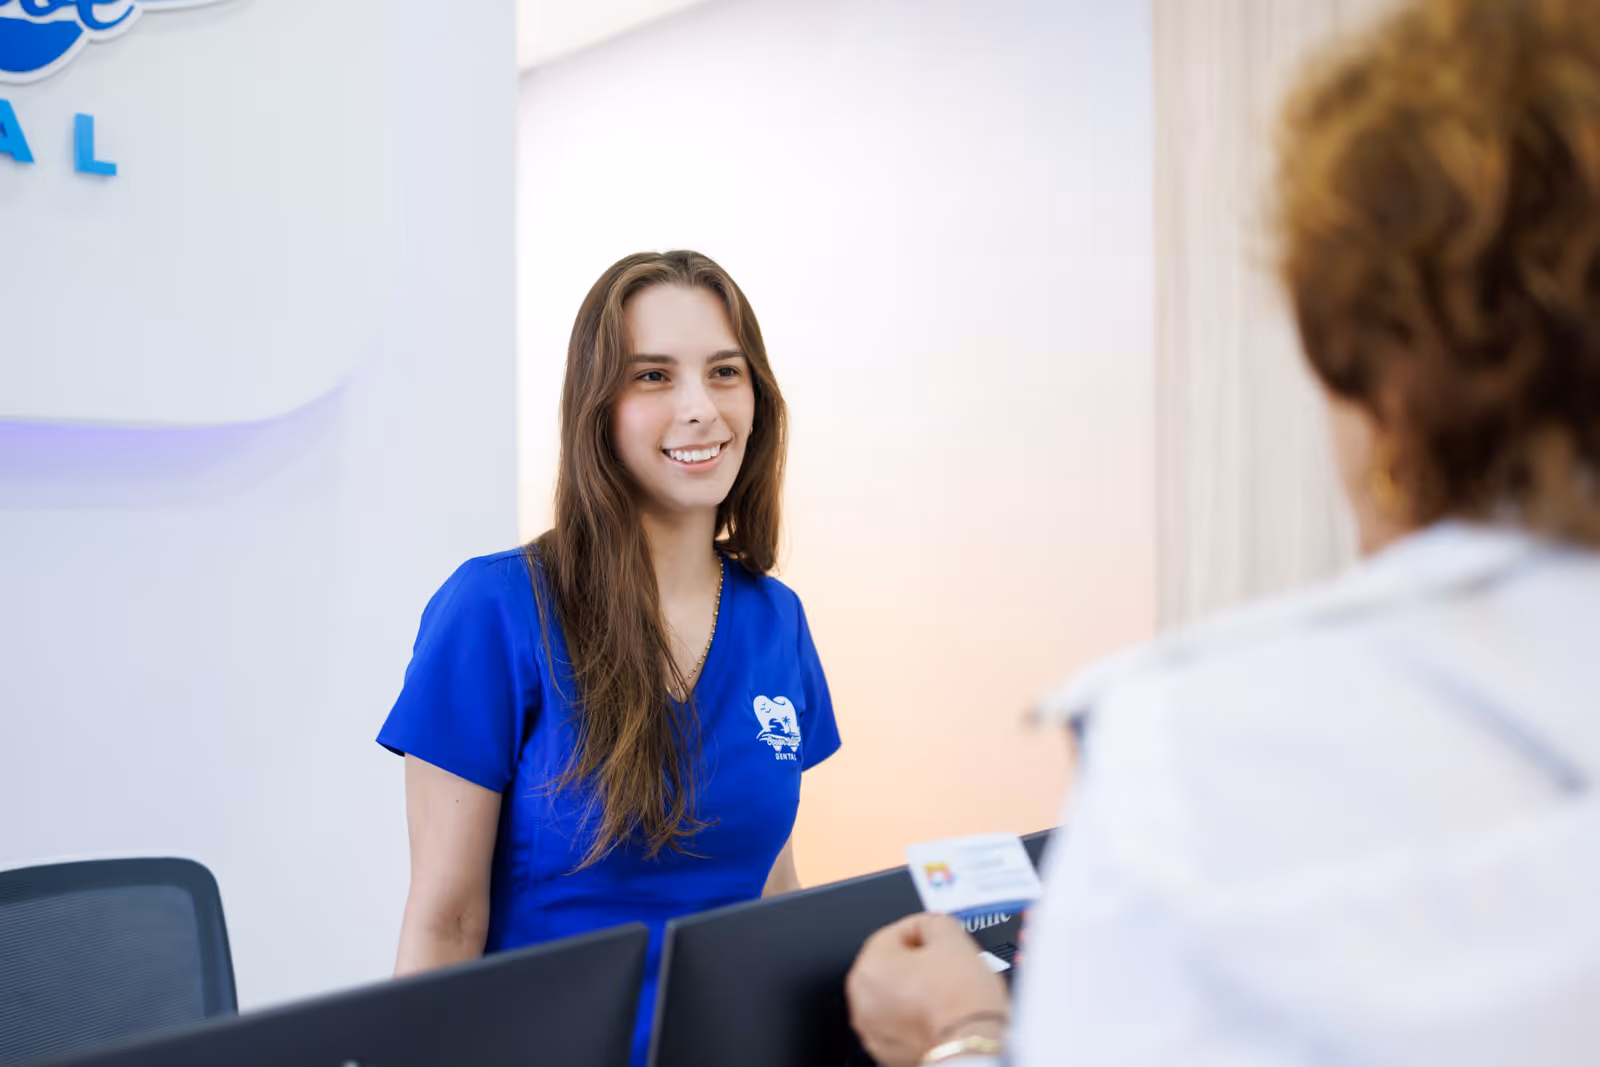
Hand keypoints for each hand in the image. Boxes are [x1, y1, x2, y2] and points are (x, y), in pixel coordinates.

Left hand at [846, 913, 1008, 1066]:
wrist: (972, 1047)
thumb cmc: (961, 1003)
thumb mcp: (954, 939)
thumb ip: (936, 922)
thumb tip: (932, 926)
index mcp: (869, 967)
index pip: (897, 932)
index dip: (926, 929)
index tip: (942, 936)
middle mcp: (862, 1000)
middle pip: (893, 964)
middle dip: (919, 961)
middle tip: (948, 964)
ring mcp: (873, 1029)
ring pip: (896, 994)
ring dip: (917, 988)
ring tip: (947, 991)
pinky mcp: (888, 1052)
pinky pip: (901, 1021)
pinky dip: (917, 1016)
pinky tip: (940, 1013)